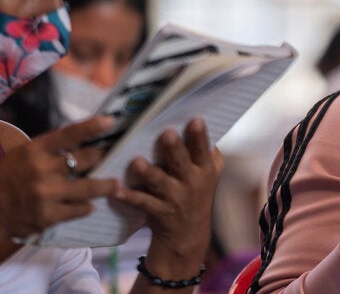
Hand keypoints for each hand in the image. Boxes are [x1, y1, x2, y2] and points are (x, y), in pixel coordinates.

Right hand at [0, 117, 118, 239]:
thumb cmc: (8, 177)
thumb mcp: (24, 154)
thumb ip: (50, 148)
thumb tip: (83, 139)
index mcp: (35, 150)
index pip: (68, 134)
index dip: (91, 127)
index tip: (111, 121)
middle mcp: (42, 169)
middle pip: (86, 159)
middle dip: (103, 157)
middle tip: (114, 156)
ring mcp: (47, 194)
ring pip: (89, 187)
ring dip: (107, 185)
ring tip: (117, 184)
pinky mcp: (48, 216)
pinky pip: (79, 209)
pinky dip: (86, 207)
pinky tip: (90, 205)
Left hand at [117, 119, 221, 278]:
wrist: (188, 233)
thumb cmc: (195, 193)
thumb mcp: (209, 174)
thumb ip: (206, 152)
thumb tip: (199, 120)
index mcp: (205, 170)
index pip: (203, 150)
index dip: (199, 135)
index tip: (195, 120)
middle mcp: (191, 183)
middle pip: (181, 163)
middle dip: (174, 149)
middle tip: (166, 134)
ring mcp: (174, 198)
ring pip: (160, 183)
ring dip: (148, 172)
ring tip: (136, 161)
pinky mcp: (158, 211)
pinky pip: (141, 202)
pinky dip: (128, 196)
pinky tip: (116, 189)